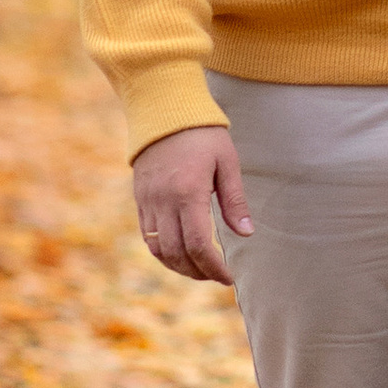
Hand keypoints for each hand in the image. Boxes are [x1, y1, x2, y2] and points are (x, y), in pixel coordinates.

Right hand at [132, 125, 248, 283]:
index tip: (228, 277)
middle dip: (197, 272)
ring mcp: (148, 201)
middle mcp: (163, 201)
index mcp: (188, 192)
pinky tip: (180, 254)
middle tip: (216, 276)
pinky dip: (163, 252)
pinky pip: (147, 236)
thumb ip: (235, 201)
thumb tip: (246, 234)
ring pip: (158, 249)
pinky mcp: (140, 199)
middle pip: (176, 253)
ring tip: (200, 270)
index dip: (214, 268)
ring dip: (179, 266)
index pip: (198, 245)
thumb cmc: (203, 134)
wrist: (164, 109)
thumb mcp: (227, 162)